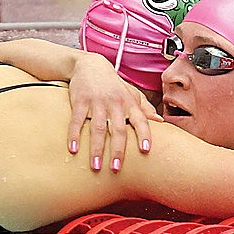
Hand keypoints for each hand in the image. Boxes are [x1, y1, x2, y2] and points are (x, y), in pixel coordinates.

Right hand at [66, 54, 161, 171]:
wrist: (89, 65)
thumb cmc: (113, 84)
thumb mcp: (131, 92)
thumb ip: (144, 107)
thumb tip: (160, 121)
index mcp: (129, 103)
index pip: (140, 120)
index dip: (144, 134)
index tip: (146, 150)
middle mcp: (115, 103)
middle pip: (118, 129)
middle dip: (117, 150)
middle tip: (116, 168)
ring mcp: (96, 102)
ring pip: (97, 128)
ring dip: (96, 148)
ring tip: (95, 166)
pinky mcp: (80, 101)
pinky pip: (76, 121)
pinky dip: (74, 135)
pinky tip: (73, 149)